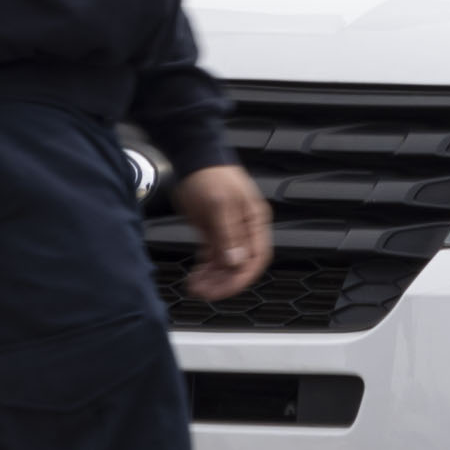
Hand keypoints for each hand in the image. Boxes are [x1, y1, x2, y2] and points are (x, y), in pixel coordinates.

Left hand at [172, 164, 271, 301]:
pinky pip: (213, 258)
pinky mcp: (213, 232)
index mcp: (255, 222)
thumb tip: (236, 262)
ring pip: (225, 265)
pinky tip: (195, 277)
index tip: (223, 290)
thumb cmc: (210, 175)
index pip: (256, 258)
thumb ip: (228, 234)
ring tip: (195, 286)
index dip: (241, 278)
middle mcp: (245, 230)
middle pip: (240, 265)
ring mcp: (229, 232)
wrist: (193, 157)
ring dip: (212, 279)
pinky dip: (205, 270)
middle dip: (223, 282)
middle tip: (203, 292)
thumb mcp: (220, 204)